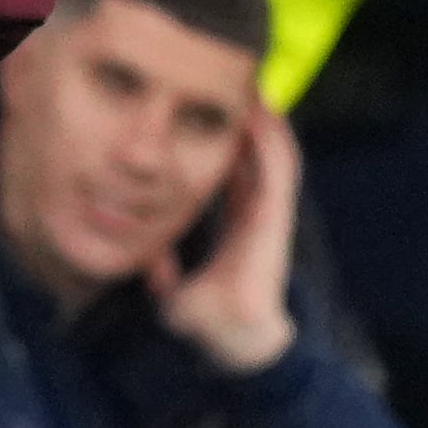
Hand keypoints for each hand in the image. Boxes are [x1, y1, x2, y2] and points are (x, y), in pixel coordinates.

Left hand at [149, 103, 299, 373]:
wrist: (231, 340)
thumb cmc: (205, 318)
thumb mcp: (175, 290)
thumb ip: (164, 272)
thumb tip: (150, 263)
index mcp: (237, 227)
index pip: (237, 176)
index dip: (232, 147)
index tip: (217, 118)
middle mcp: (256, 216)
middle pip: (258, 158)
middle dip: (252, 124)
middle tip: (240, 87)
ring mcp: (268, 216)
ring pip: (274, 158)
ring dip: (267, 124)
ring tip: (257, 88)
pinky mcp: (273, 219)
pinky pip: (277, 172)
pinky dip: (272, 144)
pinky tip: (265, 117)